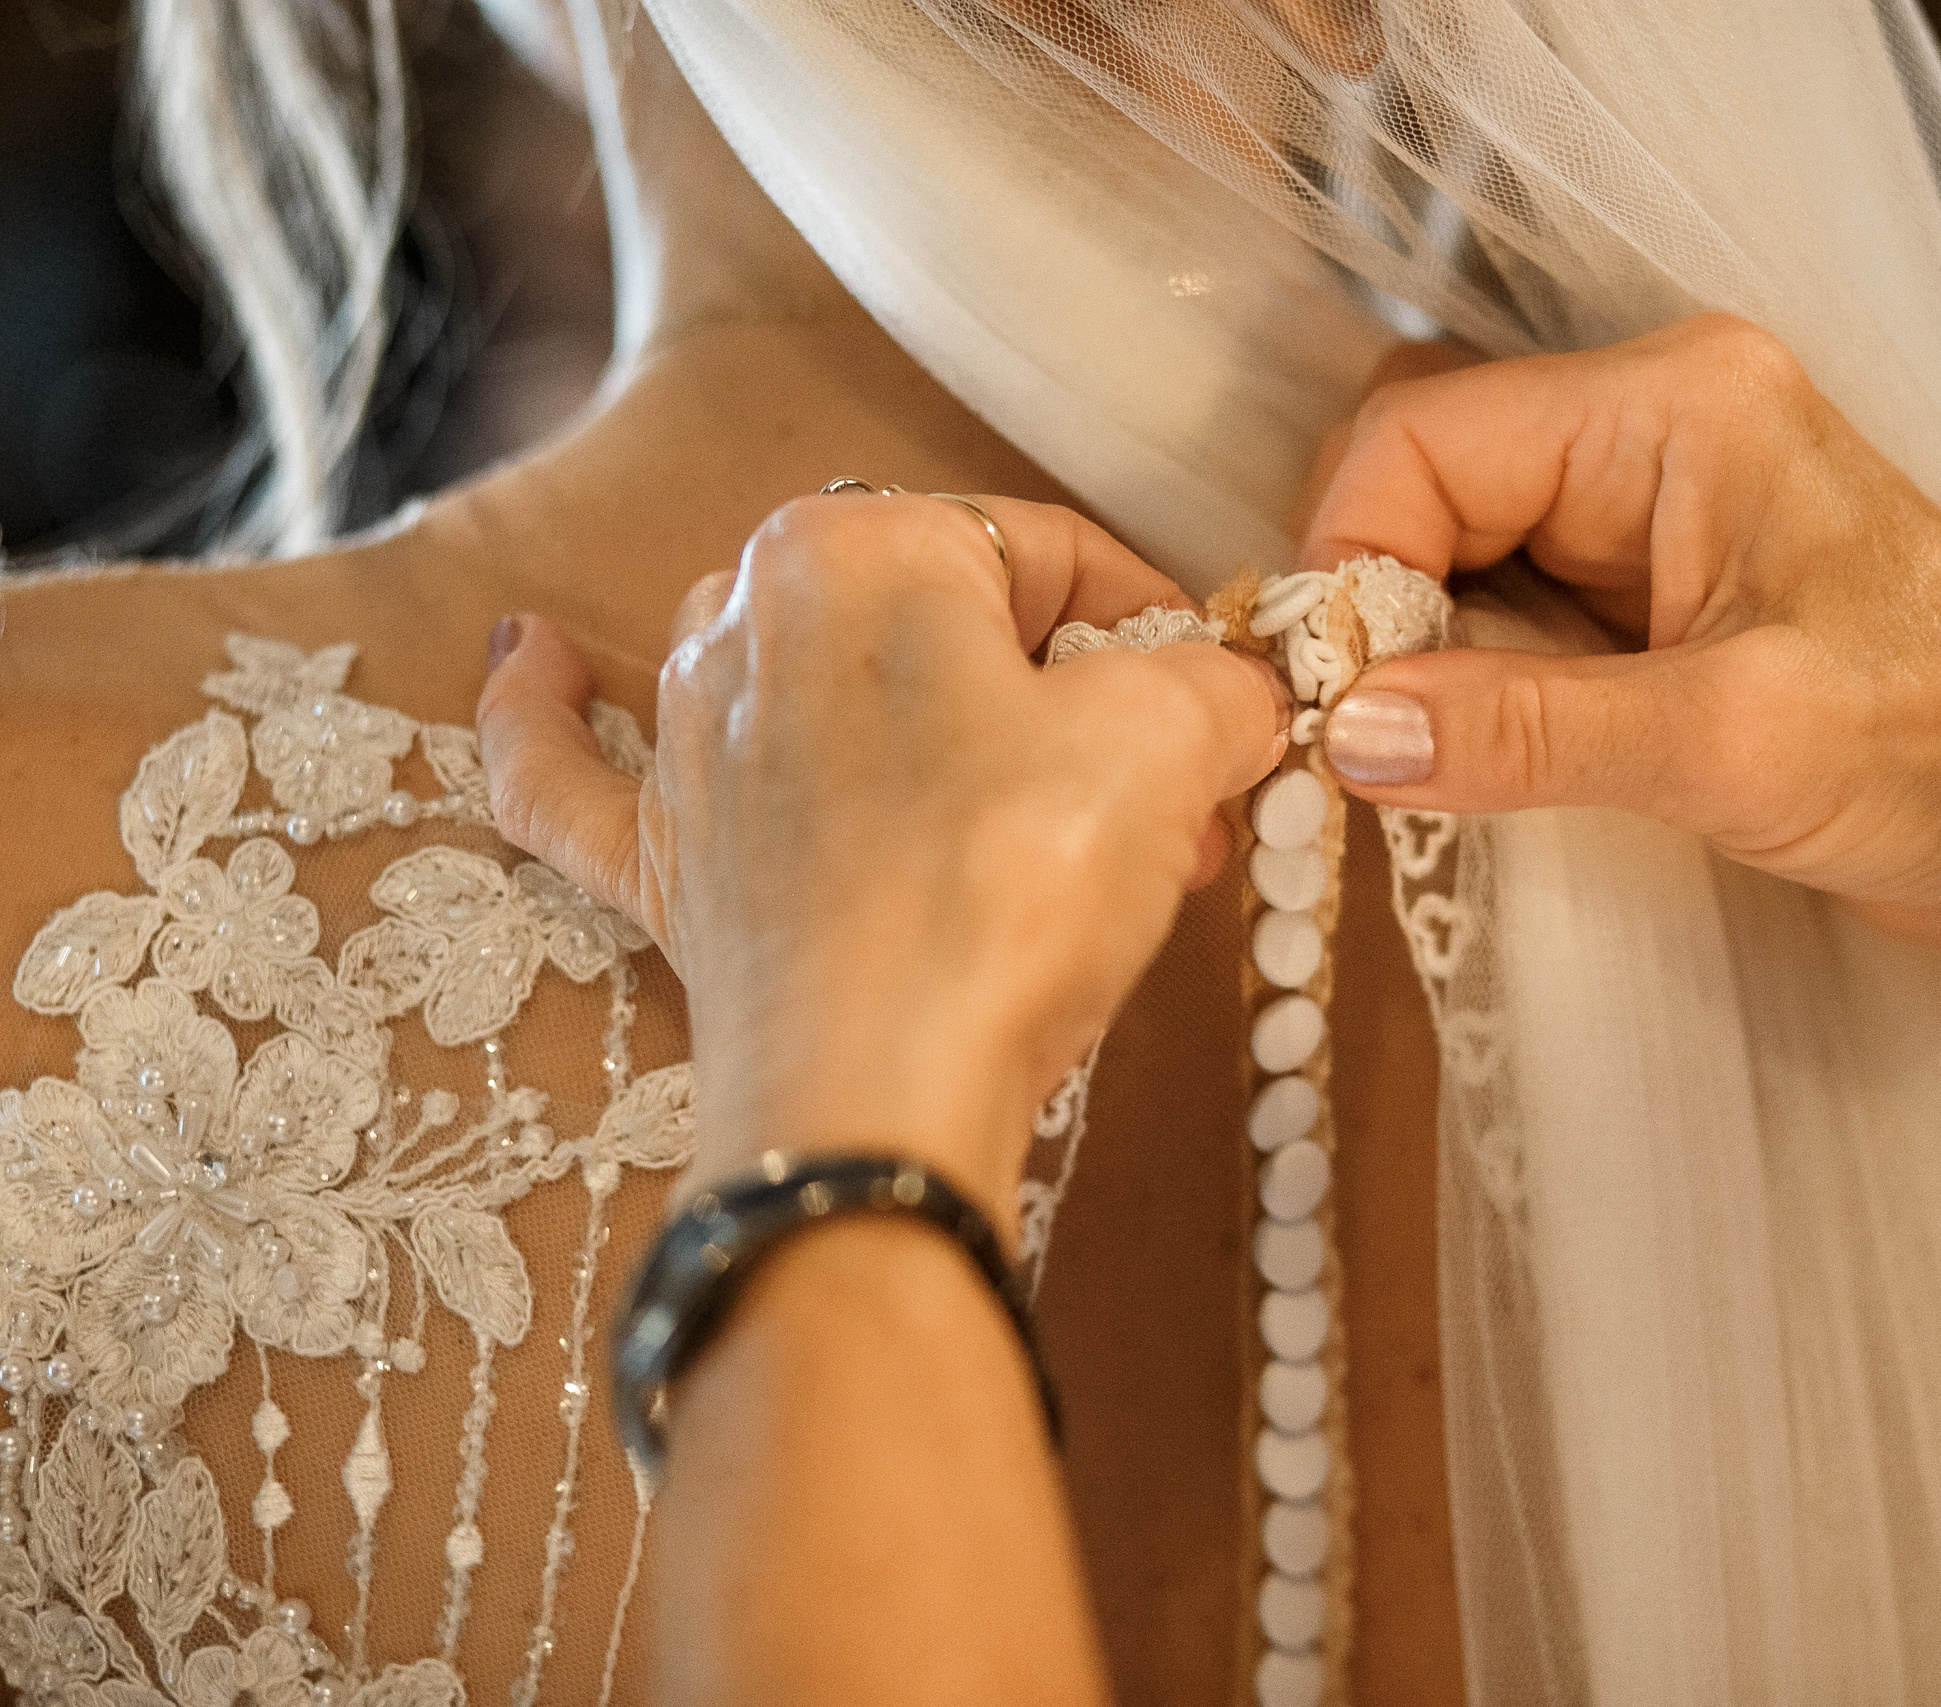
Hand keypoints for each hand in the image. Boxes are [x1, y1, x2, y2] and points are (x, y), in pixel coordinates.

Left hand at [477, 492, 1286, 1228]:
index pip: (1051, 553)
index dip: (1158, 631)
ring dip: (935, 734)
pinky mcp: (656, 861)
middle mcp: (743, 615)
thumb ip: (1216, 681)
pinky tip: (527, 653)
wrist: (876, 1103)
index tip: (1215, 709)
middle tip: (1165, 810)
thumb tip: (1235, 694)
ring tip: (1039, 817)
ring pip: (824, 692)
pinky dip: (551, 712)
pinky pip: (577, 762)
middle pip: (951, 632)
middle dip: (1069, 712)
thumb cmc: (1009, 894)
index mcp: (860, 543)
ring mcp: (684, 743)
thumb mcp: (1167, 743)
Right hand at [1299, 313, 1940, 949]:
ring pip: (1455, 547)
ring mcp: (1654, 510)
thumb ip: (1524, 730)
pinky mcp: (1655, 593)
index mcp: (1677, 406)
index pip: (1426, 435)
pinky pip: (1507, 608)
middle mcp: (1654, 429)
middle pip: (1426, 474)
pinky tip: (1481, 754)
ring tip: (1430, 757)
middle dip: (1378, 601)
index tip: (1331, 698)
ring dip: (1423, 650)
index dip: (1352, 558)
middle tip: (1365, 732)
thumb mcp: (1729, 744)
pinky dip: (1471, 681)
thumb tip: (1345, 731)